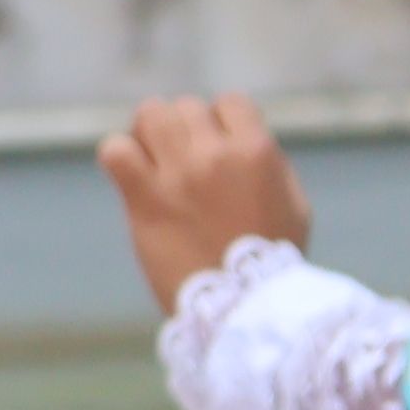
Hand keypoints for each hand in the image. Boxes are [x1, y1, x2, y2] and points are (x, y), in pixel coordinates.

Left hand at [97, 96, 313, 316]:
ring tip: (154, 160)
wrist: (240, 306)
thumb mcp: (294, 204)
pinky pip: (115, 151)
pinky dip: (120, 156)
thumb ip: (270, 164)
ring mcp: (177, 175)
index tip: (219, 148)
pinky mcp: (144, 199)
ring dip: (150, 133)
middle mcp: (216, 155)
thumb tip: (240, 138)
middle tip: (182, 160)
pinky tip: (131, 176)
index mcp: (257, 153)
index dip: (222, 122)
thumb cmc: (271, 260)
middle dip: (184, 130)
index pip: (230, 103)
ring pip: (149, 116)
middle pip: (186, 107)